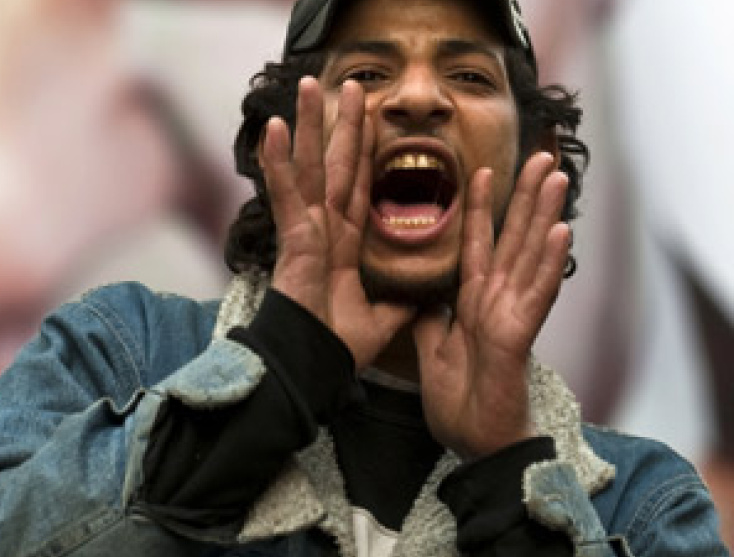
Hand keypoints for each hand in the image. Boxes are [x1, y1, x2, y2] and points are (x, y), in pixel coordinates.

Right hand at [260, 77, 413, 369]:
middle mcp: (326, 228)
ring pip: (311, 168)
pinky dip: (279, 162)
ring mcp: (307, 230)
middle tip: (352, 84)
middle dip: (343, 125)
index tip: (375, 119)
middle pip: (337, 165)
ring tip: (309, 86)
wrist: (313, 365)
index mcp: (348, 243)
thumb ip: (404, 299)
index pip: (362, 186)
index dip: (368, 152)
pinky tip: (277, 129)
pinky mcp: (293, 239)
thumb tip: (431, 291)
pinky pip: (286, 194)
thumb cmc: (338, 344)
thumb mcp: (385, 317)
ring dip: (310, 126)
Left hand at [413, 152, 569, 459]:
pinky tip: (562, 232)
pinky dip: (549, 263)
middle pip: (512, 239)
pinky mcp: (518, 337)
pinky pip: (536, 295)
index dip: (477, 208)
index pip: (474, 244)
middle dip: (525, 197)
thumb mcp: (430, 351)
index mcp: (471, 302)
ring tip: (556, 178)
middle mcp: (496, 302)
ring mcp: (511, 316)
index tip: (482, 170)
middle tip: (541, 155)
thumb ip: (426, 317)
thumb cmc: (460, 402)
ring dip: (545, 216)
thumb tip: (414, 289)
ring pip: (531, 257)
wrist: (475, 446)